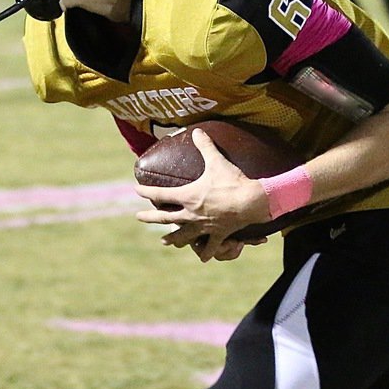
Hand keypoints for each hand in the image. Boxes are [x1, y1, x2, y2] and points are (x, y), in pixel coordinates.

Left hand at [134, 129, 271, 261]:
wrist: (252, 201)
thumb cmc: (232, 181)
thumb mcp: (217, 161)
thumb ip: (205, 146)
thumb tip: (197, 131)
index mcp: (188, 196)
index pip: (161, 194)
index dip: (146, 191)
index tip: (136, 190)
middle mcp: (192, 214)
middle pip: (165, 218)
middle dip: (150, 217)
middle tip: (139, 217)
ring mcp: (204, 226)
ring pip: (183, 235)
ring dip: (173, 238)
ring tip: (164, 242)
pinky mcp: (218, 234)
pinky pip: (210, 247)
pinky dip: (206, 252)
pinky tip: (203, 257)